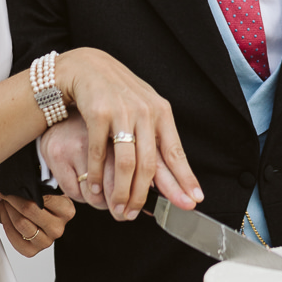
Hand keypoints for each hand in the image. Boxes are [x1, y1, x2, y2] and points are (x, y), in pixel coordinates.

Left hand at [0, 184, 74, 256]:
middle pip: (28, 210)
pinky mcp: (32, 251)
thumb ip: (40, 181)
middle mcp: (58, 229)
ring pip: (20, 223)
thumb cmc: (48, 198)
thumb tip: (17, 174)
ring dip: (7, 208)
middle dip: (11, 197)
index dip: (21, 188)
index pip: (42, 197)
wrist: (48, 215)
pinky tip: (5, 211)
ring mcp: (46, 242)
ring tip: (4, 199)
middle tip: (2, 189)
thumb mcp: (51, 187)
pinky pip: (13, 237)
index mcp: (67, 211)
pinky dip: (5, 221)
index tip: (9, 181)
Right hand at [54, 49, 202, 220]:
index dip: (184, 178)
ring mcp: (121, 112)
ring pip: (126, 162)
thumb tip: (173, 176)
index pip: (175, 152)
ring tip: (118, 209)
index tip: (193, 200)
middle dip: (144, 195)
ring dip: (121, 191)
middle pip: (149, 164)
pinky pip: (99, 153)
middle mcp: (145, 112)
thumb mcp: (144, 111)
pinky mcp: (98, 113)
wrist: (88, 67)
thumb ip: (156, 140)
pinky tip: (97, 190)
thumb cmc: (119, 93)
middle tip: (137, 215)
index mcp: (161, 112)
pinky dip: (98, 175)